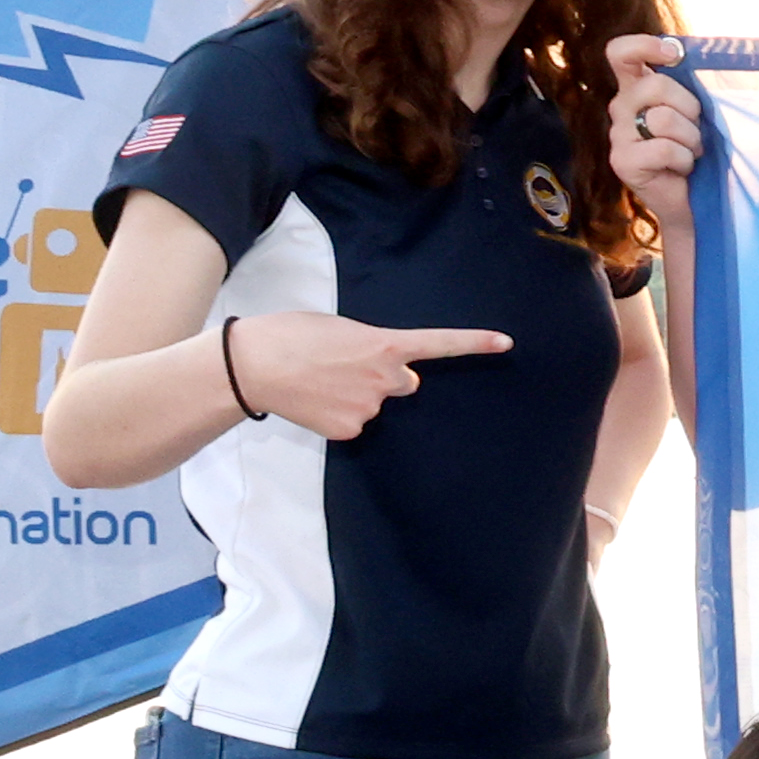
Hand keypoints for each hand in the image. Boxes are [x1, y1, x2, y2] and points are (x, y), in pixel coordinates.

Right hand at [230, 311, 510, 440]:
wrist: (252, 365)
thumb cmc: (291, 336)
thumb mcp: (339, 328)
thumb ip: (372, 346)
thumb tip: (383, 365)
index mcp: (385, 346)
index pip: (439, 344)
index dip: (474, 343)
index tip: (506, 343)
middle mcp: (387, 379)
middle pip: (405, 382)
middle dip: (386, 377)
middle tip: (347, 367)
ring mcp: (370, 408)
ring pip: (374, 403)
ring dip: (354, 394)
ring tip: (319, 380)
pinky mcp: (350, 430)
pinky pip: (353, 422)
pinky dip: (337, 414)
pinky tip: (314, 401)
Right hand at [606, 32, 700, 230]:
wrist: (693, 200)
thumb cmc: (698, 149)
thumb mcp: (696, 112)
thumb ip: (690, 86)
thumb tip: (703, 61)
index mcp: (637, 87)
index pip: (621, 53)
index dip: (644, 46)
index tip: (673, 54)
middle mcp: (621, 107)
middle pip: (656, 85)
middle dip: (690, 107)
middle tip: (697, 131)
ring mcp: (618, 135)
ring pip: (663, 118)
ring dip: (691, 138)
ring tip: (691, 152)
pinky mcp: (622, 161)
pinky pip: (663, 149)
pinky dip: (684, 160)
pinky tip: (682, 169)